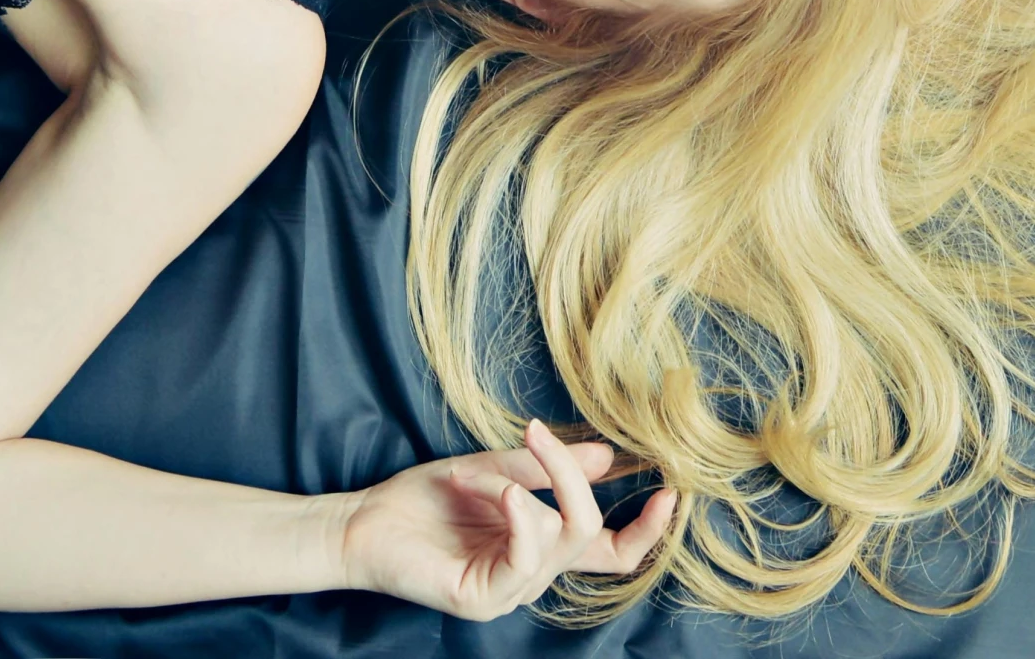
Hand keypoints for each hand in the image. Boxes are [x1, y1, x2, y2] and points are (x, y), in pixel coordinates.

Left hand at [337, 418, 678, 619]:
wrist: (363, 522)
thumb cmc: (422, 499)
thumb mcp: (490, 469)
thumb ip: (544, 468)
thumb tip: (607, 455)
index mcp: (543, 545)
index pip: (613, 550)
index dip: (648, 528)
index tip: (671, 487)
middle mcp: (535, 572)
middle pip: (594, 537)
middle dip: (574, 478)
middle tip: (539, 434)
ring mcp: (511, 590)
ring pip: (560, 538)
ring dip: (524, 485)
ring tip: (474, 470)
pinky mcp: (484, 599)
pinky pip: (526, 559)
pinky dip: (522, 517)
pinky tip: (503, 494)